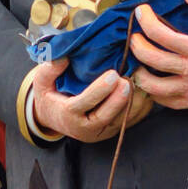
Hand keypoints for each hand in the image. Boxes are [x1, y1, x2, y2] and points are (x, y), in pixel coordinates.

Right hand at [31, 58, 153, 142]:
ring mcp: (100, 132)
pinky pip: (128, 123)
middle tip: (130, 80)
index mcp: (67, 114)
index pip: (85, 103)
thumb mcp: (42, 82)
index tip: (113, 74)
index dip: (99, 90)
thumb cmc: (49, 96)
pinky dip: (139, 109)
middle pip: (106, 116)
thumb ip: (49, 69)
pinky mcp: (111, 132)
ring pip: (120, 121)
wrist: (54, 119)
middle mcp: (84, 128)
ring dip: (133, 103)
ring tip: (141, 82)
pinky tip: (145, 92)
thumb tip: (63, 56)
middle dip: (119, 99)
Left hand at [129, 0, 187, 109]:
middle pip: (152, 61)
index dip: (146, 22)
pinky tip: (153, 79)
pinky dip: (156, 93)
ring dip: (142, 73)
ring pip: (155, 88)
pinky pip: (169, 103)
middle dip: (137, 46)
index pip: (161, 36)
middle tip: (134, 35)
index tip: (140, 12)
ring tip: (139, 60)